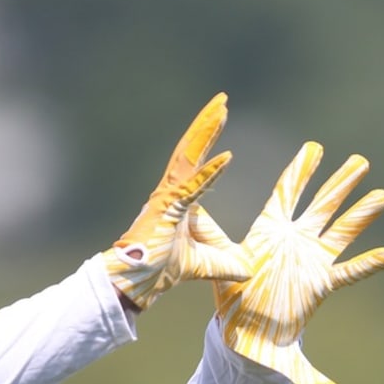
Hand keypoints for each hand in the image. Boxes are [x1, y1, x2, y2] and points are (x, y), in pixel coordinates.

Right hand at [102, 93, 250, 309]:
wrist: (136, 283)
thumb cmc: (159, 271)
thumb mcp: (205, 266)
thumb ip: (225, 264)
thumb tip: (247, 271)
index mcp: (178, 200)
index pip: (196, 163)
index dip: (209, 140)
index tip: (221, 117)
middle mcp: (170, 192)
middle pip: (191, 150)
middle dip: (207, 123)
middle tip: (222, 100)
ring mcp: (167, 198)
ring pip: (188, 157)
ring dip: (205, 132)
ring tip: (221, 108)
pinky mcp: (168, 209)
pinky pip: (193, 187)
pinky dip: (211, 173)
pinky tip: (227, 157)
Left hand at [211, 141, 383, 383]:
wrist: (248, 331)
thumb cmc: (234, 296)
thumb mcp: (223, 259)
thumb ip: (211, 234)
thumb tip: (189, 210)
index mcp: (272, 230)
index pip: (288, 193)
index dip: (301, 170)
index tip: (314, 147)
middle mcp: (296, 240)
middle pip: (323, 204)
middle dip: (341, 182)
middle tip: (360, 160)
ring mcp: (312, 260)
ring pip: (342, 231)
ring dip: (362, 214)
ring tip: (382, 195)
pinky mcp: (321, 284)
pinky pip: (349, 273)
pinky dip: (368, 265)